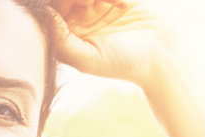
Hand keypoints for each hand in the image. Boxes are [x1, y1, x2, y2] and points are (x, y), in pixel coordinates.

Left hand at [51, 0, 181, 87]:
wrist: (161, 54)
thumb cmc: (122, 63)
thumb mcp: (86, 58)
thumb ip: (59, 39)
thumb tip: (42, 14)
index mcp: (64, 35)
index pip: (46, 10)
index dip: (55, 2)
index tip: (79, 5)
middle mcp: (75, 18)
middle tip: (90, 1)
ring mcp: (93, 5)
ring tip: (110, 3)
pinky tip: (122, 3)